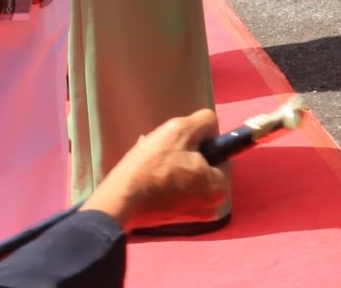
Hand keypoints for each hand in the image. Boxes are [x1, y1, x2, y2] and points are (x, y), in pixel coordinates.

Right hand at [83, 109, 229, 232]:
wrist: (118, 202)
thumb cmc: (150, 167)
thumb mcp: (181, 130)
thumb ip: (205, 122)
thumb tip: (211, 127)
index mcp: (220, 189)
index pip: (222, 152)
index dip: (202, 142)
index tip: (180, 145)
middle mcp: (212, 207)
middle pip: (206, 165)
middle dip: (188, 155)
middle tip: (166, 154)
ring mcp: (193, 216)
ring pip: (190, 176)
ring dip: (176, 166)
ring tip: (155, 165)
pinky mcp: (175, 219)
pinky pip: (178, 190)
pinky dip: (167, 181)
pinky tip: (151, 177)